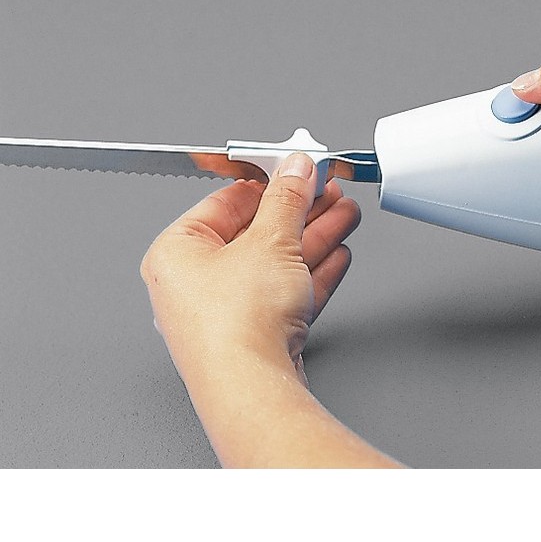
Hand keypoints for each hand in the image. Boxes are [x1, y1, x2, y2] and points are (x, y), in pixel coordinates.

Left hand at [140, 153, 396, 466]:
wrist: (253, 389)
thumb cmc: (236, 324)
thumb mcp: (271, 240)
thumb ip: (288, 198)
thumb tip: (296, 169)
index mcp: (178, 252)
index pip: (228, 202)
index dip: (270, 182)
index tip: (298, 171)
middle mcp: (197, 283)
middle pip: (259, 233)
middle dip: (302, 210)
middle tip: (329, 190)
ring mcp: (228, 312)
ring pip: (278, 262)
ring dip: (315, 236)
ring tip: (345, 215)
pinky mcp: (257, 334)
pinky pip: (287, 292)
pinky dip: (314, 271)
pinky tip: (338, 255)